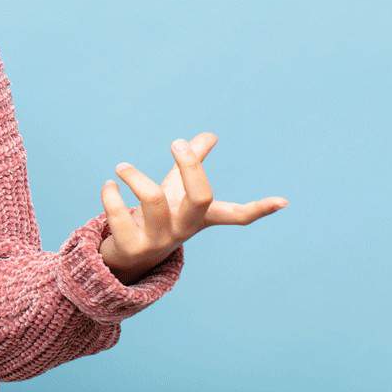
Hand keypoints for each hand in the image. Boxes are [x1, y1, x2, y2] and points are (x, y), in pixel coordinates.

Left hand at [97, 132, 288, 283]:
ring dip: (135, 176)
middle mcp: (183, 230)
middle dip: (190, 166)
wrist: (127, 256)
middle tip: (177, 142)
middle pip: (200, 198)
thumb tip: (210, 135)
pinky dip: (111, 194)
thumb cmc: (158, 215)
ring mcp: (159, 241)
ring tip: (121, 167)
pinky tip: (108, 186)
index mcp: (200, 217)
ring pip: (153, 200)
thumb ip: (192, 162)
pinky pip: (119, 214)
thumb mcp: (176, 189)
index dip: (259, 209)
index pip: (236, 216)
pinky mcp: (132, 246)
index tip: (283, 201)